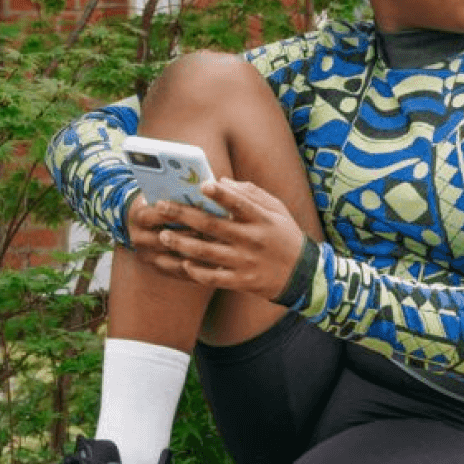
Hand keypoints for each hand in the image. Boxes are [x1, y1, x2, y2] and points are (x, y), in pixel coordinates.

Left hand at [126, 179, 307, 300]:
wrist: (302, 275)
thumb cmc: (285, 235)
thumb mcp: (277, 209)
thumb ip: (251, 193)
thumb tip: (222, 181)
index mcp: (262, 220)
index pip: (240, 204)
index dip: (221, 195)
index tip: (202, 184)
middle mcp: (252, 240)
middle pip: (212, 226)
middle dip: (184, 215)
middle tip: (161, 206)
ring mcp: (246, 263)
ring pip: (207, 252)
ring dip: (181, 243)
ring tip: (163, 235)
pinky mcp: (242, 282)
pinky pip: (214, 277)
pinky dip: (197, 271)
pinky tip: (183, 262)